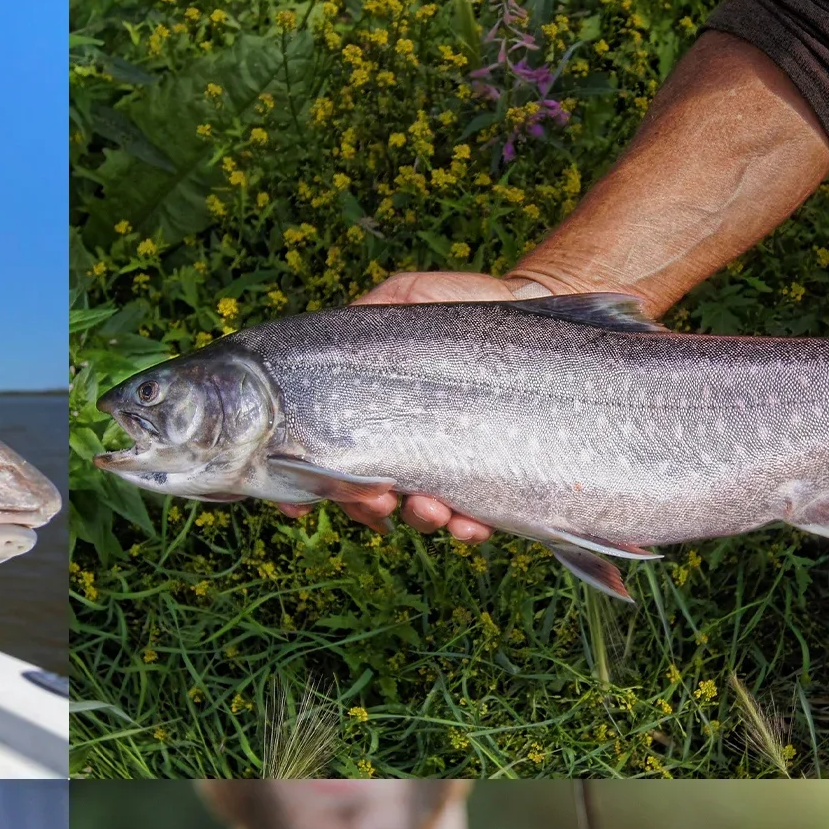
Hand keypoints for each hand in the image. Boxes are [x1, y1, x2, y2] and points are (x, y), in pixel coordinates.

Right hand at [328, 270, 560, 543]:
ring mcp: (443, 469)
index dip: (303, 490)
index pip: (324, 462)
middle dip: (364, 507)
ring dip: (418, 519)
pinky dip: (468, 530)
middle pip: (365, 498)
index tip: (297, 507)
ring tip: (430, 508)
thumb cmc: (460, 306)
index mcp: (369, 419)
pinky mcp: (489, 481)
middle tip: (377, 501)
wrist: (531, 311)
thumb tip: (326, 346)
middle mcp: (401, 450)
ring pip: (418, 514)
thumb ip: (364, 318)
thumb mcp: (401, 299)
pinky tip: (471, 524)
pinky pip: (475, 519)